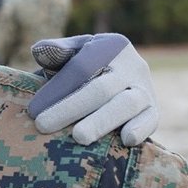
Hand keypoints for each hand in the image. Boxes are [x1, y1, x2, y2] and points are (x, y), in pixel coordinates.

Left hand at [27, 33, 158, 146]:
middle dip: (70, 108)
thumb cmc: (87, 66)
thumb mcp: (75, 52)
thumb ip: (58, 51)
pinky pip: (151, 120)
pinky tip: (126, 140)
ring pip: (126, 105)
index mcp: (110, 47)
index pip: (80, 68)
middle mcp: (131, 66)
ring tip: (79, 138)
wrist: (120, 77)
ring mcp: (145, 88)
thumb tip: (40, 50)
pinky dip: (140, 129)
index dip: (56, 89)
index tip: (33, 110)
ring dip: (101, 122)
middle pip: (101, 88)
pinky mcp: (154, 110)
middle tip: (43, 125)